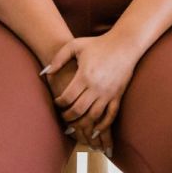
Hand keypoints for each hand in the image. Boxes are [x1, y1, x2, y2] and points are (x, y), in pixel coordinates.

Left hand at [43, 31, 138, 152]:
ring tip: (76, 123)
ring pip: (93, 116)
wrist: (124, 44)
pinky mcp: (118, 95)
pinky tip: (95, 129)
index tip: (57, 102)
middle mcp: (96, 87)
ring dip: (82, 124)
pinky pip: (110, 115)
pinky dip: (103, 125)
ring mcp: (108, 93)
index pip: (67, 98)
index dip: (59, 103)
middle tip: (63, 116)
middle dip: (68, 117)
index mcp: (84, 76)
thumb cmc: (98, 43)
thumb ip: (59, 58)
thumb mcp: (76, 45)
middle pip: (78, 110)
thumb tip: (47, 72)